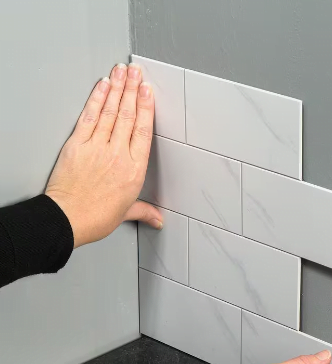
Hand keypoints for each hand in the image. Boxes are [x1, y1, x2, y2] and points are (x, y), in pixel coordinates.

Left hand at [45, 63, 162, 247]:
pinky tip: (101, 87)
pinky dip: (96, 99)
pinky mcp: (78, 144)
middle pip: (128, 115)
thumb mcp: (126, 213)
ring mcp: (97, 147)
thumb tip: (157, 219)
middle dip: (133, 89)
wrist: (68, 219)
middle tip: (137, 72)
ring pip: (110, 111)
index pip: (143, 131)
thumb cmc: (96, 217)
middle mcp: (118, 154)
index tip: (148, 92)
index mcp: (134, 169)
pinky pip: (89, 116)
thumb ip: (144, 211)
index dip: (146, 107)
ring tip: (122, 71)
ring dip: (117, 88)